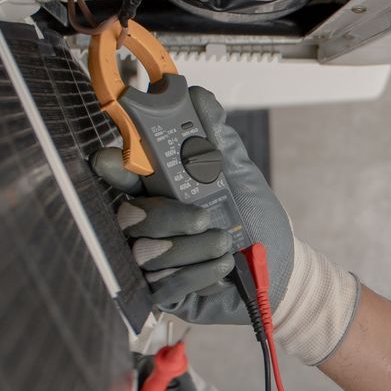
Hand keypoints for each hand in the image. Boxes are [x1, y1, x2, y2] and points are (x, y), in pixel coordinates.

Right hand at [92, 85, 291, 321]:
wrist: (278, 272)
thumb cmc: (256, 222)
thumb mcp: (240, 176)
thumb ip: (217, 139)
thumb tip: (199, 98)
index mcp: (161, 188)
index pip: (120, 173)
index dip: (112, 166)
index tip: (114, 160)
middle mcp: (149, 222)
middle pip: (129, 216)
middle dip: (169, 217)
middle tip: (205, 217)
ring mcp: (151, 259)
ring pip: (145, 252)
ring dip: (194, 249)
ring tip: (226, 245)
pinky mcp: (160, 292)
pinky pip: (162, 284)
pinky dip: (199, 274)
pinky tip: (221, 269)